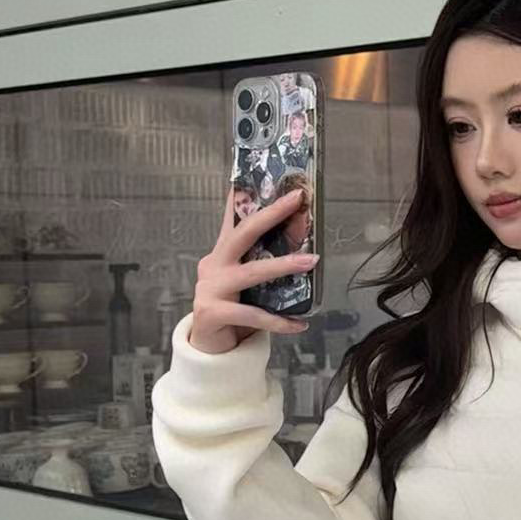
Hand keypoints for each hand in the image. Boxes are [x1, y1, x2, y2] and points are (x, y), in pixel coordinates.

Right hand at [189, 187, 318, 354]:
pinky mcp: (213, 312)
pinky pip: (253, 315)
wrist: (209, 348)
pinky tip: (300, 324)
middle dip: (271, 214)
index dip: (241, 196)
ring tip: (311, 261)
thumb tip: (303, 251)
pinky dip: (279, 321)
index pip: (233, 219)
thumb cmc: (233, 311)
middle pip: (242, 233)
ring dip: (283, 266)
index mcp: (221, 254)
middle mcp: (213, 266)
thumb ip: (262, 267)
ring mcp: (210, 289)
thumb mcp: (247, 285)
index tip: (256, 172)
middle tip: (297, 199)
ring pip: (251, 273)